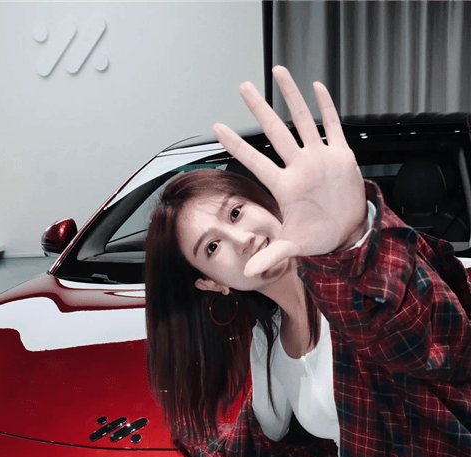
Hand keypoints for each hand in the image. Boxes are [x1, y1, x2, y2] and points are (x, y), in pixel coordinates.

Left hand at [213, 67, 366, 276]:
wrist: (347, 233)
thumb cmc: (319, 236)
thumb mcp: (293, 246)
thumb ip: (272, 256)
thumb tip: (249, 274)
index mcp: (284, 186)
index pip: (255, 161)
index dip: (237, 145)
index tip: (218, 127)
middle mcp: (299, 167)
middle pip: (275, 132)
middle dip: (260, 109)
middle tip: (243, 88)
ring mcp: (319, 159)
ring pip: (303, 121)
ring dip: (292, 97)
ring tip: (278, 72)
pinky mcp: (341, 156)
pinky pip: (333, 127)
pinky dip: (327, 108)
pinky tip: (318, 87)